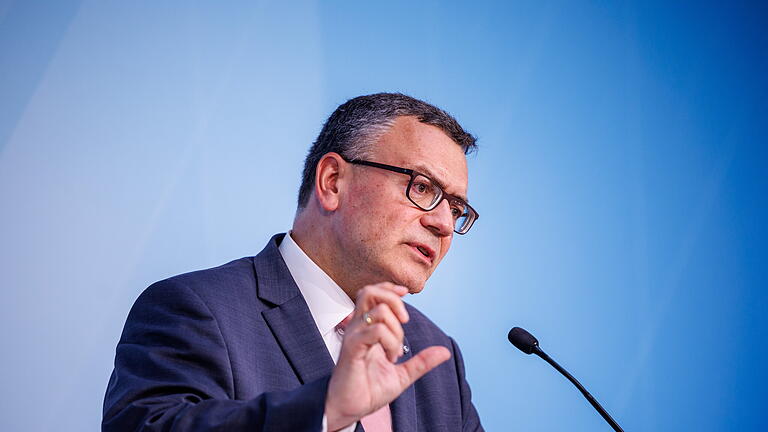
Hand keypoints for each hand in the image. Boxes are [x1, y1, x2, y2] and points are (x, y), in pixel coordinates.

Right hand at [324, 282, 451, 430]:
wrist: (350, 410)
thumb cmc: (369, 390)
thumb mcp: (402, 375)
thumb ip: (422, 361)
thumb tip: (445, 352)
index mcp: (367, 329)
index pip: (372, 293)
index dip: (390, 288)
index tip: (406, 294)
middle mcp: (358, 328)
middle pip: (370, 292)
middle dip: (394, 300)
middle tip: (405, 322)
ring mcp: (354, 336)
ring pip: (378, 310)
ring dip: (395, 328)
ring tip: (394, 350)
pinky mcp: (352, 348)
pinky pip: (375, 331)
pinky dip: (389, 341)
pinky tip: (388, 358)